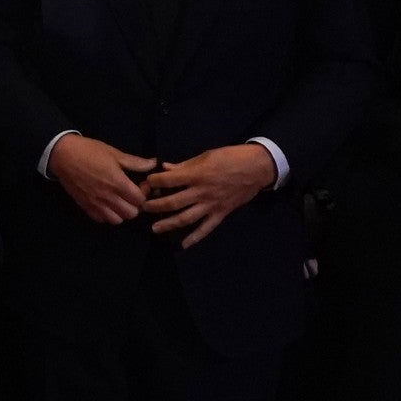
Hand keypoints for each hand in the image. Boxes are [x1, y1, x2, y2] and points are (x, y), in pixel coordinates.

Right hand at [47, 134, 155, 224]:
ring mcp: (96, 204)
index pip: (139, 199)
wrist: (63, 156)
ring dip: (122, 212)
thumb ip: (135, 162)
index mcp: (117, 182)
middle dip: (136, 205)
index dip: (144, 193)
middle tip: (132, 195)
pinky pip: (102, 220)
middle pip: (131, 213)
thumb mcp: (115, 153)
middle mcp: (108, 197)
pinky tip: (107, 205)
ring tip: (120, 201)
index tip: (141, 185)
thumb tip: (153, 164)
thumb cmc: (90, 151)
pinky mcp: (86, 207)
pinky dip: (108, 215)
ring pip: (117, 220)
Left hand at [144, 143, 276, 248]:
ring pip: (185, 218)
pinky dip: (195, 238)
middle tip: (142, 208)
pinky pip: (206, 228)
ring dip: (168, 224)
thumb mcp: (207, 155)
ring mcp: (211, 205)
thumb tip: (166, 168)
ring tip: (154, 228)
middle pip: (172, 202)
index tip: (145, 183)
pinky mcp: (220, 214)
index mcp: (197, 175)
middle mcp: (201, 192)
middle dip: (154, 206)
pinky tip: (183, 244)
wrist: (257, 168)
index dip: (154, 182)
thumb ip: (185, 165)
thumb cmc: (231, 157)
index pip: (169, 181)